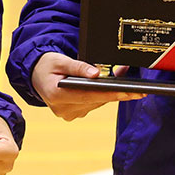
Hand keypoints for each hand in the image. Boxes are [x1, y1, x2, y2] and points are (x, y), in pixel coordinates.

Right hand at [30, 52, 144, 121]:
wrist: (35, 75)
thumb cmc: (47, 65)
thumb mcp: (60, 60)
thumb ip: (78, 66)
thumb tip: (96, 73)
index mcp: (57, 95)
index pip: (89, 95)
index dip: (110, 93)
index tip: (129, 92)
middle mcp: (63, 109)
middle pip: (95, 101)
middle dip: (116, 93)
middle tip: (139, 89)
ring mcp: (68, 113)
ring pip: (96, 104)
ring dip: (111, 95)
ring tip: (131, 87)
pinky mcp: (73, 114)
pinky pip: (92, 105)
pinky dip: (103, 97)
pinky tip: (115, 90)